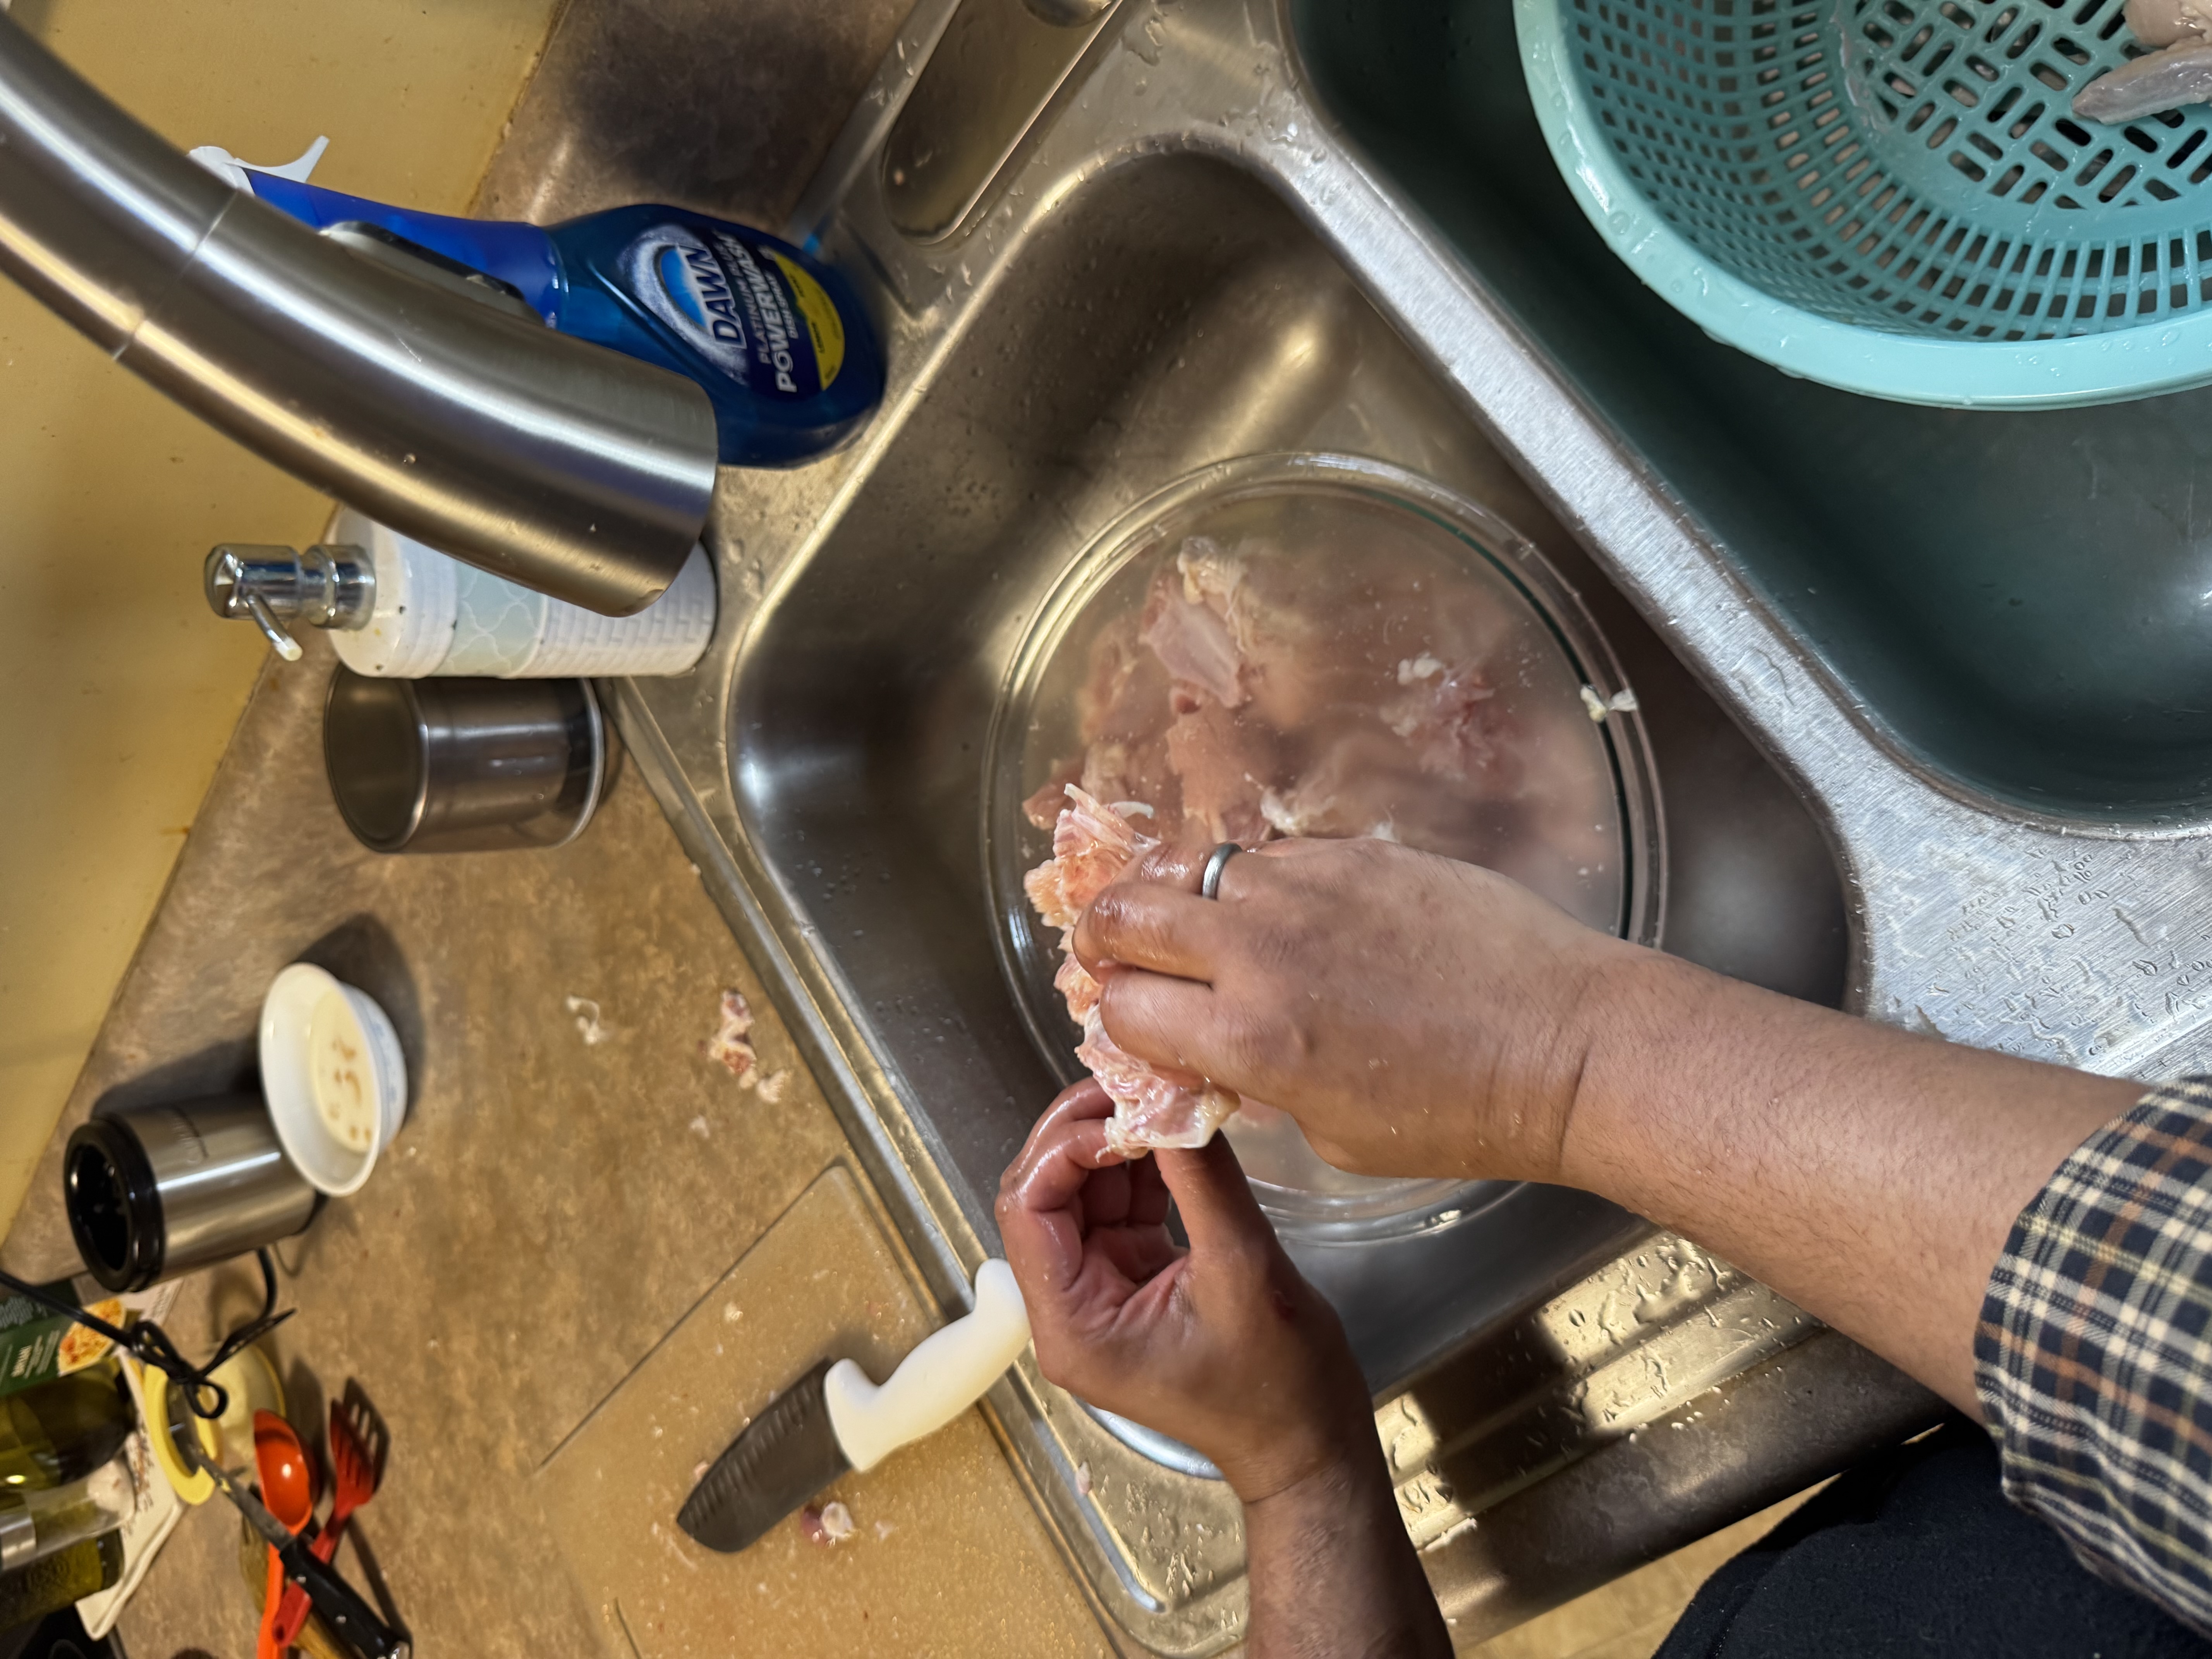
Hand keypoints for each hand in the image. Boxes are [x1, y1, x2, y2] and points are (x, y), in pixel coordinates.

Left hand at [995, 1080, 1371, 1500]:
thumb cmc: (1278, 1383)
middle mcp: (1070, 1306)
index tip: (1122, 1108)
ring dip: (1115, 1139)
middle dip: (1084, 1132)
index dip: (1065, 1148)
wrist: (1308, 1437)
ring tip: (1158, 1095)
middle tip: (1134, 1084)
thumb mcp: (1243, 1270)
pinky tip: (1175, 1129)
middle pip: (1044, 1193)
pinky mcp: (1133, 1273)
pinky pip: (1120, 1202)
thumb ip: (1202, 1180)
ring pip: (1082, 1190)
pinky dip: (1144, 1161)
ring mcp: (1101, 1288)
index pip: (1028, 1210)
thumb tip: (1174, 1097)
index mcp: (1071, 1324)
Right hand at [1073, 835, 1636, 1183]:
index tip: (1136, 1024)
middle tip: (1113, 949)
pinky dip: (1261, 883)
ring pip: (1196, 868)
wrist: (1565, 1045)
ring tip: (1202, 921)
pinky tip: (1291, 910)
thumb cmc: (1457, 1114)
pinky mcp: (1358, 854)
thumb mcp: (1333, 1135)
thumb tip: (1217, 1051)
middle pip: (1127, 915)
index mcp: (1249, 1038)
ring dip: (1184, 898)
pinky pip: (1275, 855)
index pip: (1125, 1009)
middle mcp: (1261, 952)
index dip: (1120, 1020)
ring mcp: (1308, 889)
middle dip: (1104, 937)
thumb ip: (1258, 1082)